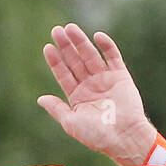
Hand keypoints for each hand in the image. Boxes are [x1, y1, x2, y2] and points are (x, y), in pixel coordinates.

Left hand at [38, 24, 156, 165]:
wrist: (124, 137)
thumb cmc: (97, 135)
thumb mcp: (71, 123)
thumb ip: (57, 109)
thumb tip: (40, 99)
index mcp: (78, 97)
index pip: (64, 74)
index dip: (56, 61)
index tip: (47, 48)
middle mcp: (90, 86)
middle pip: (75, 61)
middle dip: (66, 47)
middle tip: (56, 31)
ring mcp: (105, 79)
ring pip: (91, 55)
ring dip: (81, 41)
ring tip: (70, 28)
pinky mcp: (121, 76)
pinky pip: (113, 56)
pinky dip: (107, 46)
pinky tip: (97, 36)